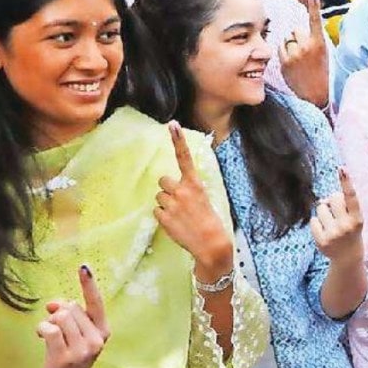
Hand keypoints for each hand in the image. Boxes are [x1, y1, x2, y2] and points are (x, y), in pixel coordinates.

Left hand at [34, 265, 108, 367]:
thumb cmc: (68, 359)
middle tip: (57, 331)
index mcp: (103, 331)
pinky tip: (42, 338)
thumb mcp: (75, 336)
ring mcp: (82, 349)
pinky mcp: (65, 357)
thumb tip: (53, 303)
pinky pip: (50, 328)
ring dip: (49, 323)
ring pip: (60, 316)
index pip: (95, 302)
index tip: (83, 266)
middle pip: (71, 307)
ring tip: (50, 338)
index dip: (88, 284)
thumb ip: (68, 316)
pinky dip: (42, 329)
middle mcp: (97, 339)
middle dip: (59, 314)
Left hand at [155, 121, 229, 266]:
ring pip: (159, 197)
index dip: (178, 140)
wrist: (210, 243)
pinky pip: (156, 211)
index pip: (184, 158)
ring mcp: (171, 204)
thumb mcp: (204, 199)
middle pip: (162, 180)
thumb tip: (173, 188)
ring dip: (166, 204)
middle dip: (167, 189)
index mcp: (195, 183)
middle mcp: (182, 190)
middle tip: (178, 202)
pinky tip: (175, 223)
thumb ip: (189, 190)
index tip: (173, 124)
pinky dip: (163, 217)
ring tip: (179, 215)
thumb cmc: (209, 221)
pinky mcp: (163, 217)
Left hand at [279, 0, 329, 107]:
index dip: (314, 6)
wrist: (318, 95)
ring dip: (290, 45)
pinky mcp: (284, 63)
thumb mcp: (325, 54)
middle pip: (295, 30)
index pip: (316, 21)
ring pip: (286, 39)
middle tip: (304, 51)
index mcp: (320, 43)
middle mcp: (306, 47)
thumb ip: (315, 40)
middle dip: (297, 37)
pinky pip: (280, 49)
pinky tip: (292, 63)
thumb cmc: (323, 74)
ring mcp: (294, 55)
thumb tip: (303, 30)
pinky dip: (284, 53)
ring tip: (298, 59)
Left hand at [311, 168, 364, 265]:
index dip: (347, 182)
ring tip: (331, 223)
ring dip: (324, 212)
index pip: (351, 197)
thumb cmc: (350, 231)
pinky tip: (324, 231)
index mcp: (357, 218)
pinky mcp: (322, 241)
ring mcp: (334, 234)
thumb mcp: (354, 218)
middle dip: (332, 201)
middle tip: (337, 212)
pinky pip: (313, 220)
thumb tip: (321, 201)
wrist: (348, 257)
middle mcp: (346, 226)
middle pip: (332, 198)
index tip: (342, 169)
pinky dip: (317, 223)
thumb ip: (342, 205)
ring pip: (320, 208)